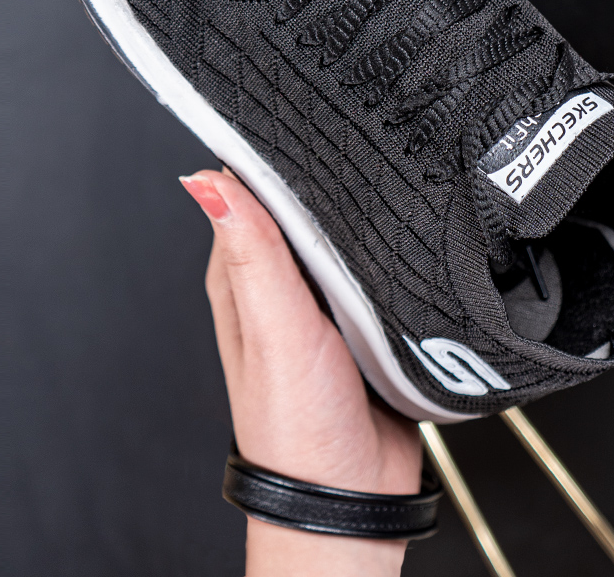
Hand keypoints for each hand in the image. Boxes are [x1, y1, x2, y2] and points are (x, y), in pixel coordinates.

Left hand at [181, 168, 422, 576]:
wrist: (355, 497)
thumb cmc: (297, 429)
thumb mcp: (275, 330)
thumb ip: (251, 255)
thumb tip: (207, 182)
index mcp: (242, 275)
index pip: (251, 187)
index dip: (273, 149)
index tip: (305, 115)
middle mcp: (280, 282)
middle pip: (304, 203)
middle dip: (331, 177)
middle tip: (363, 145)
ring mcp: (326, 298)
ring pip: (347, 230)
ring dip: (367, 215)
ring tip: (389, 185)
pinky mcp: (367, 314)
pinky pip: (382, 263)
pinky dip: (393, 250)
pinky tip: (406, 239)